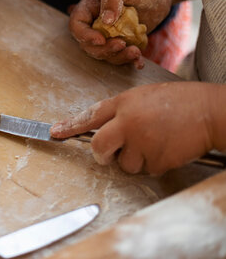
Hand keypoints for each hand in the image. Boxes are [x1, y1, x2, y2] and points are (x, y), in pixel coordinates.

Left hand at [50, 82, 218, 174]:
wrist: (210, 111)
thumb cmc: (179, 102)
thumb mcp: (143, 97)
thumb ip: (121, 112)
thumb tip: (103, 129)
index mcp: (123, 103)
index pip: (89, 116)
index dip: (70, 126)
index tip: (55, 132)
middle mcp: (128, 122)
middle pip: (98, 147)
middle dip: (102, 154)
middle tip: (112, 153)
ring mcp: (141, 142)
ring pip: (124, 163)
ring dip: (135, 158)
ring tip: (156, 140)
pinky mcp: (156, 159)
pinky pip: (146, 169)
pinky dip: (154, 163)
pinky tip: (167, 147)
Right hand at [69, 0, 172, 68]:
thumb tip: (105, 22)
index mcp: (89, 7)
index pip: (76, 25)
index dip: (84, 35)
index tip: (101, 39)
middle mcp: (96, 23)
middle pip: (89, 45)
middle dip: (104, 50)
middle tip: (121, 45)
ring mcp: (111, 34)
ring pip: (106, 53)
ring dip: (118, 57)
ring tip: (136, 52)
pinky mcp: (125, 41)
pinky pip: (123, 56)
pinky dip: (131, 61)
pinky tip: (139, 62)